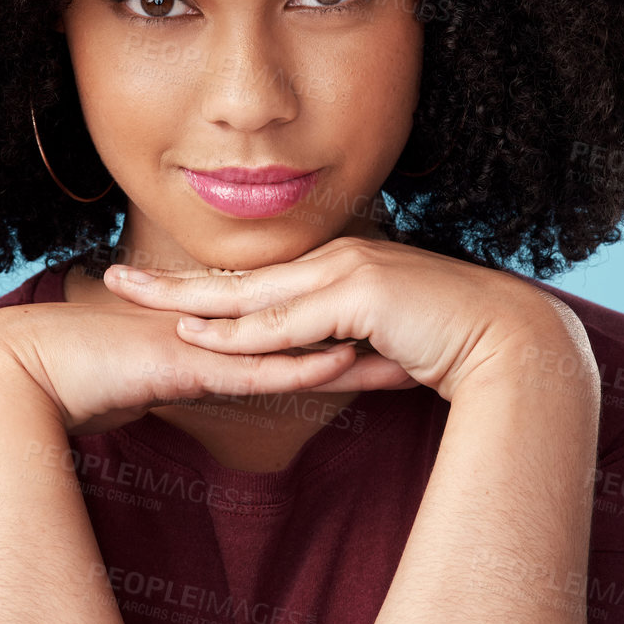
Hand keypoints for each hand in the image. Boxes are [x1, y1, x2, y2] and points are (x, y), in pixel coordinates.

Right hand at [0, 295, 409, 438]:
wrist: (21, 367)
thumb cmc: (82, 377)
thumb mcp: (157, 377)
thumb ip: (191, 374)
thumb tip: (219, 379)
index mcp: (219, 329)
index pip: (302, 327)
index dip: (354, 330)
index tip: (405, 336)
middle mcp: (219, 327)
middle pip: (313, 325)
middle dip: (372, 332)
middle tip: (434, 335)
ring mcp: (201, 339)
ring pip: (292, 343)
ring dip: (353, 350)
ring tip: (412, 356)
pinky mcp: (180, 361)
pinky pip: (248, 367)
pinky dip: (294, 367)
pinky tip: (336, 366)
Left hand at [99, 236, 598, 402]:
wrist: (509, 338)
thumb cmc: (451, 343)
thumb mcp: (381, 341)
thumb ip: (342, 345)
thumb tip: (318, 361)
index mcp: (336, 270)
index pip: (255, 282)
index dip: (201, 285)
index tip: (154, 290)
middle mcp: (334, 262)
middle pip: (236, 279)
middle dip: (171, 281)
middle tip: (114, 281)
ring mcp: (347, 272)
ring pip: (253, 297)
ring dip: (191, 304)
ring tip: (136, 307)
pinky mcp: (361, 293)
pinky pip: (288, 323)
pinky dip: (241, 334)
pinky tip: (199, 340)